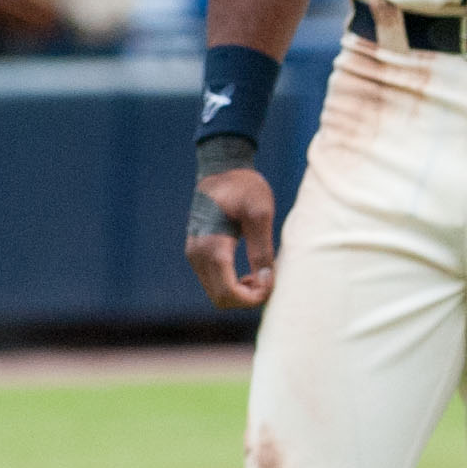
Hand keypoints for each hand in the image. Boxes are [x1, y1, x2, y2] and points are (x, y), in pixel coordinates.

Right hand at [188, 161, 277, 310]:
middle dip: (248, 298)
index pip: (228, 292)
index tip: (272, 281)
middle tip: (269, 281)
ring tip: (262, 275)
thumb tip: (266, 279)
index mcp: (212, 246)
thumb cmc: (243, 186)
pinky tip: (250, 272)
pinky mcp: (197, 254)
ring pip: (216, 294)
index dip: (253, 297)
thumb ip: (262, 248)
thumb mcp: (260, 213)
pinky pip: (213, 282)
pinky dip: (232, 286)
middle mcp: (198, 255)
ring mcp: (194, 255)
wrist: (221, 168)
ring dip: (240, 293)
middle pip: (220, 299)